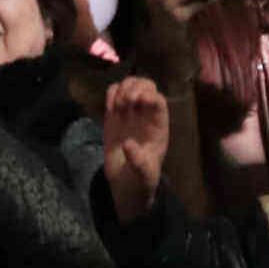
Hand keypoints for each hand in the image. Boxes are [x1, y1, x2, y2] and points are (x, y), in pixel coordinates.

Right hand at [102, 74, 171, 221]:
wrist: (126, 182)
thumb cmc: (141, 178)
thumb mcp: (143, 174)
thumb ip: (138, 161)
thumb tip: (127, 145)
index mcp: (158, 126)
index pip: (158, 101)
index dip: (149, 96)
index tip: (138, 101)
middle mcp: (146, 115)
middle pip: (146, 86)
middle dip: (134, 88)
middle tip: (125, 103)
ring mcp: (130, 113)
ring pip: (130, 85)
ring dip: (122, 89)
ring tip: (117, 108)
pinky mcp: (115, 114)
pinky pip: (114, 93)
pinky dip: (110, 94)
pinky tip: (109, 109)